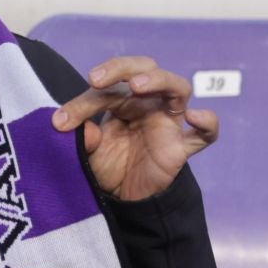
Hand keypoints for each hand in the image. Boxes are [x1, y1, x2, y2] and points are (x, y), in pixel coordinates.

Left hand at [51, 56, 219, 201]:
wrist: (127, 200)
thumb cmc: (109, 167)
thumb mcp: (88, 154)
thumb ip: (84, 140)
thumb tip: (80, 129)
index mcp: (122, 101)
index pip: (104, 90)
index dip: (81, 103)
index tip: (59, 122)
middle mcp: (147, 104)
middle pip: (145, 69)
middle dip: (120, 68)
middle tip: (95, 79)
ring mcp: (167, 123)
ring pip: (177, 87)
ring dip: (158, 80)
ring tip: (137, 85)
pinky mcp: (181, 147)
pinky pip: (206, 133)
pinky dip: (207, 122)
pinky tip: (196, 117)